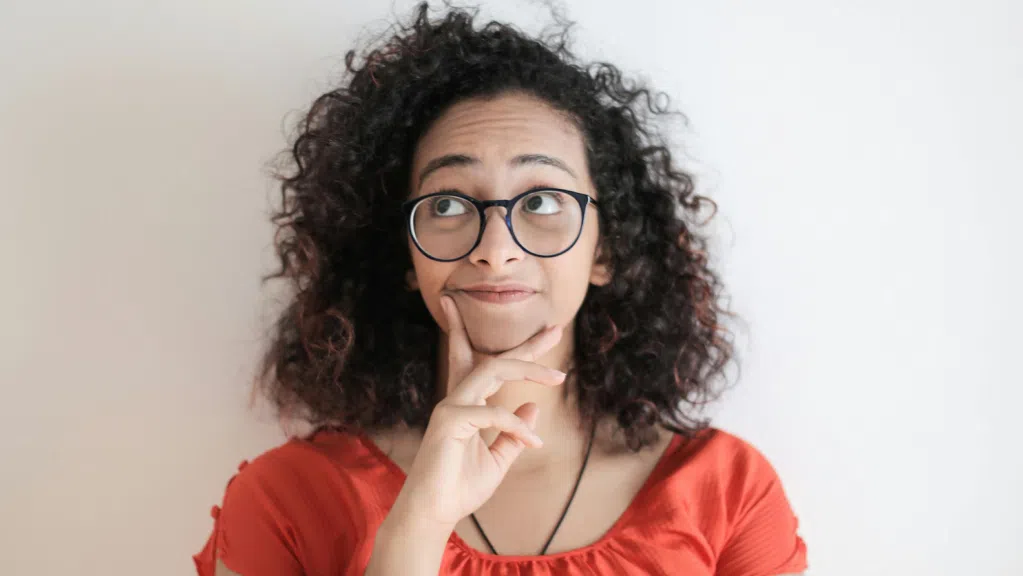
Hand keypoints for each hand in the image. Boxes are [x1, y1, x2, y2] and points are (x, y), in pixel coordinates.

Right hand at [389, 295, 565, 529]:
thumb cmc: (460, 487)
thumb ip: (514, 433)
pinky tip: (534, 442)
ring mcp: (451, 407)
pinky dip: (517, 426)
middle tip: (556, 332)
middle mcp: (458, 399)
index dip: (521, 354)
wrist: (434, 512)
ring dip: (527, 370)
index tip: (550, 338)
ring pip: (492, 371)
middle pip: (494, 361)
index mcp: (468, 405)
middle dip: (526, 346)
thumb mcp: (498, 459)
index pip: (494, 370)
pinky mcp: (449, 421)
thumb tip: (533, 405)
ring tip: (557, 377)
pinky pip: (492, 413)